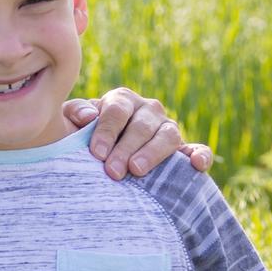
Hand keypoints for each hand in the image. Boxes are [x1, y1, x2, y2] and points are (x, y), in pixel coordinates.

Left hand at [66, 85, 211, 179]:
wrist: (101, 155)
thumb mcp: (72, 122)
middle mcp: (148, 110)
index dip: (107, 131)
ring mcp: (167, 128)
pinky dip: (200, 155)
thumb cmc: (82, 136)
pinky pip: (197, 148)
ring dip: (153, 153)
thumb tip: (88, 116)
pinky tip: (196, 165)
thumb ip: (74, 113)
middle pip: (141, 126)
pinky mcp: (183, 148)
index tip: (97, 153)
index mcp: (121, 100)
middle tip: (113, 171)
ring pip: (168, 135)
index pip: (117, 111)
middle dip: (126, 148)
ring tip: (137, 170)